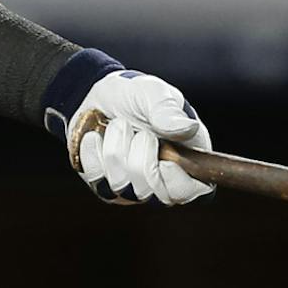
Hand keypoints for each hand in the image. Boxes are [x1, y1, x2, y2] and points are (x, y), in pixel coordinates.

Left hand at [65, 70, 213, 204]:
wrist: (98, 96)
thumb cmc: (135, 95)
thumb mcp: (153, 93)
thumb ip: (168, 110)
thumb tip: (188, 128)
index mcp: (187, 158)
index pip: (194, 192)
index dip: (179, 184)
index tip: (165, 162)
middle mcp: (162, 179)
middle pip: (156, 194)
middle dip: (141, 158)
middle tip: (139, 131)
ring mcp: (132, 187)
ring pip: (124, 188)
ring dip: (116, 150)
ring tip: (118, 126)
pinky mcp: (105, 187)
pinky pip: (98, 182)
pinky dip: (94, 154)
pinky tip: (95, 136)